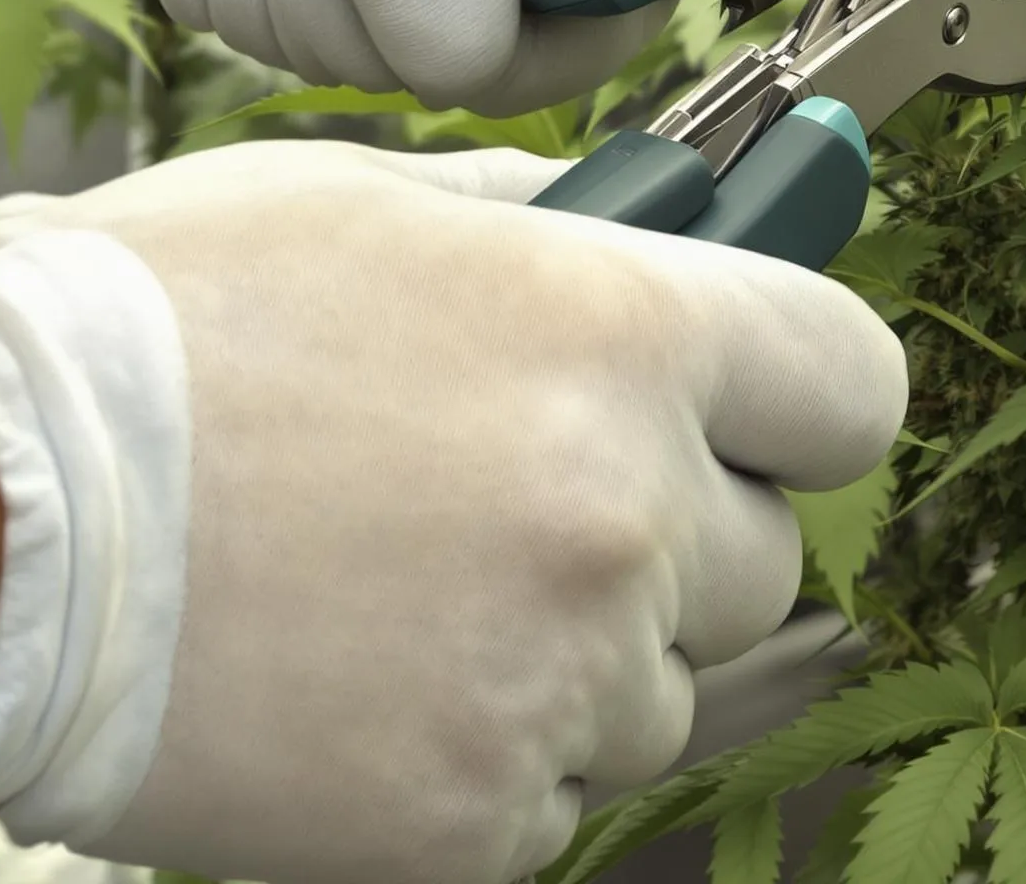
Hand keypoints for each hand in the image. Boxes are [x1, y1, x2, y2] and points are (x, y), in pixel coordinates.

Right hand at [0, 141, 906, 883]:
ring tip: (422, 588)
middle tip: (537, 499)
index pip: (854, 384)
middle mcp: (623, 509)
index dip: (811, 398)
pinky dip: (493, 753)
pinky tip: (374, 681)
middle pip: (770, 555)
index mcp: (627, 334)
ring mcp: (554, 678)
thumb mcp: (382, 202)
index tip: (766, 411)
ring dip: (585, 651)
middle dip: (684, 533)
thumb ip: (550, 222)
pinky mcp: (468, 822)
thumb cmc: (170, 323)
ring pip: (667, 687)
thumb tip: (644, 224)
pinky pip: (559, 795)